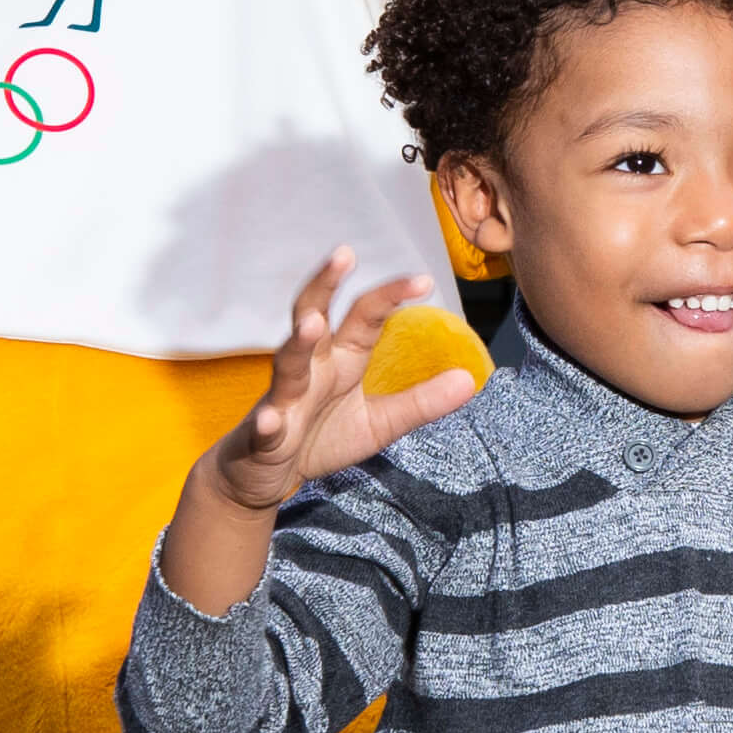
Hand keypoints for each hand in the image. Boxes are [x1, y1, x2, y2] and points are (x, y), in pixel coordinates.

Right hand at [155, 250, 483, 619]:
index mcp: (339, 360)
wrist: (262, 477)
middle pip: (312, 316)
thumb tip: (471, 378)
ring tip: (313, 324)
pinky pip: (264, 425)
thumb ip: (421, 401)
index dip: (390, 296)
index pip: (365, 317)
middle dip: (325, 285)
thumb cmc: (320, 438)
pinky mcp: (261, 435)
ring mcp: (282, 399)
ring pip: (286, 364)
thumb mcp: (380, 423)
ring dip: (297, 343)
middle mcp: (309, 370)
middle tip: (343, 254)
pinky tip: (271, 420)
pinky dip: (267, 422)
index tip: (425, 280)